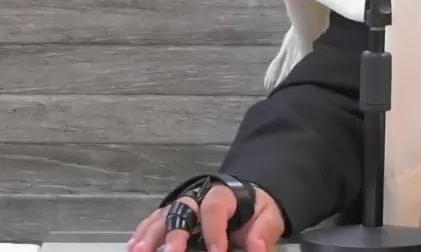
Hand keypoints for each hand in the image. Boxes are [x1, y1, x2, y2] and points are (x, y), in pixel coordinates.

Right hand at [128, 182, 284, 251]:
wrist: (245, 200)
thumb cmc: (254, 211)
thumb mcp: (267, 218)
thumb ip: (264, 233)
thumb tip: (258, 249)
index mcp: (224, 195)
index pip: (215, 208)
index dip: (214, 230)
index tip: (217, 251)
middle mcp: (197, 197)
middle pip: (182, 210)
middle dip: (175, 234)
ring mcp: (181, 205)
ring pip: (163, 216)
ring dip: (150, 235)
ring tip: (139, 251)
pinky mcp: (171, 213)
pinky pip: (153, 221)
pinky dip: (142, 234)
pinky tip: (134, 246)